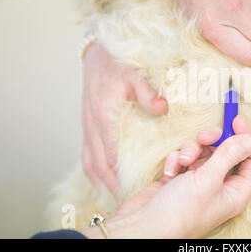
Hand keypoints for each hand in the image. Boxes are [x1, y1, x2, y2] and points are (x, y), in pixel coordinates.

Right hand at [82, 43, 167, 194]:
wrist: (97, 52)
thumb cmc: (118, 62)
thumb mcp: (135, 73)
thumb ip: (148, 91)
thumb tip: (162, 109)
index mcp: (105, 116)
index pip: (112, 154)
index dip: (123, 174)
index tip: (135, 189)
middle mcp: (93, 125)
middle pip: (99, 165)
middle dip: (114, 184)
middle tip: (132, 199)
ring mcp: (87, 127)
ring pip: (91, 163)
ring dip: (104, 180)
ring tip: (120, 193)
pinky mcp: (88, 125)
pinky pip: (88, 155)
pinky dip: (96, 169)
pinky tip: (107, 176)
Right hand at [82, 116, 250, 238]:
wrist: (142, 226)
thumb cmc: (178, 212)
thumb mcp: (207, 180)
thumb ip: (229, 155)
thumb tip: (250, 139)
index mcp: (235, 192)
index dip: (248, 140)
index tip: (236, 122)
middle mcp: (221, 186)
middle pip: (228, 152)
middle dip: (214, 141)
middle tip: (204, 136)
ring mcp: (200, 182)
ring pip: (204, 152)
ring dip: (191, 150)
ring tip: (182, 161)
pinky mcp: (181, 179)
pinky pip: (185, 158)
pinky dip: (176, 160)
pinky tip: (169, 173)